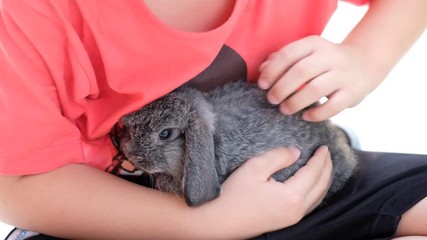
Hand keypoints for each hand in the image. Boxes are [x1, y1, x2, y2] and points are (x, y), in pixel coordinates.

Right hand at [199, 146, 331, 238]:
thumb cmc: (233, 194)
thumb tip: (296, 152)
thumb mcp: (254, 167)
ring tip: (323, 167)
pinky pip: (309, 205)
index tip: (323, 146)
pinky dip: (316, 192)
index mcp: (291, 196)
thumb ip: (278, 156)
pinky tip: (311, 185)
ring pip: (318, 197)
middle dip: (327, 168)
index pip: (314, 173)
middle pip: (321, 186)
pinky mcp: (285, 222)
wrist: (219, 222)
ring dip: (324, 180)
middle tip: (326, 153)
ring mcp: (291, 219)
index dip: (320, 158)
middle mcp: (296, 210)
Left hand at [258, 36, 383, 121]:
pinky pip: (333, 106)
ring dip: (296, 102)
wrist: (364, 63)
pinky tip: (305, 116)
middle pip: (301, 71)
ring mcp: (343, 75)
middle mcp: (330, 57)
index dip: (272, 71)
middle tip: (271, 99)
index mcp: (314, 44)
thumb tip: (262, 70)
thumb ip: (282, 60)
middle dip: (281, 88)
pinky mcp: (352, 93)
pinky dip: (316, 114)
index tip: (262, 85)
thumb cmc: (323, 62)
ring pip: (316, 89)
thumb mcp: (305, 54)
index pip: (288, 54)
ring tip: (284, 109)